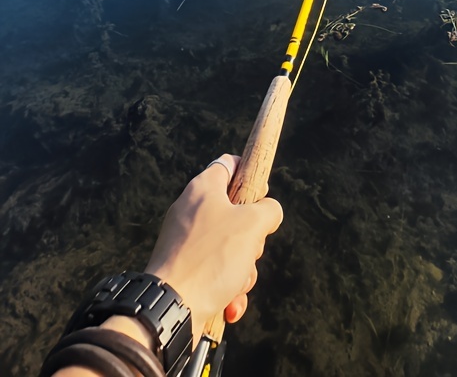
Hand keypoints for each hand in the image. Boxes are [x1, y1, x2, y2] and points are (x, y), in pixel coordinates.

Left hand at [144, 154, 282, 341]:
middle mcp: (190, 212)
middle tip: (251, 247)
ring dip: (243, 269)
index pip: (230, 165)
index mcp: (203, 189)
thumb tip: (268, 214)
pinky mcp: (182, 272)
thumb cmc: (212, 258)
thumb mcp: (253, 223)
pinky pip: (215, 273)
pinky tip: (229, 305)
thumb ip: (269, 209)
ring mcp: (185, 244)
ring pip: (230, 247)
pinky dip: (227, 289)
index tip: (262, 194)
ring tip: (236, 283)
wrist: (170, 309)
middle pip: (235, 213)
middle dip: (252, 237)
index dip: (250, 175)